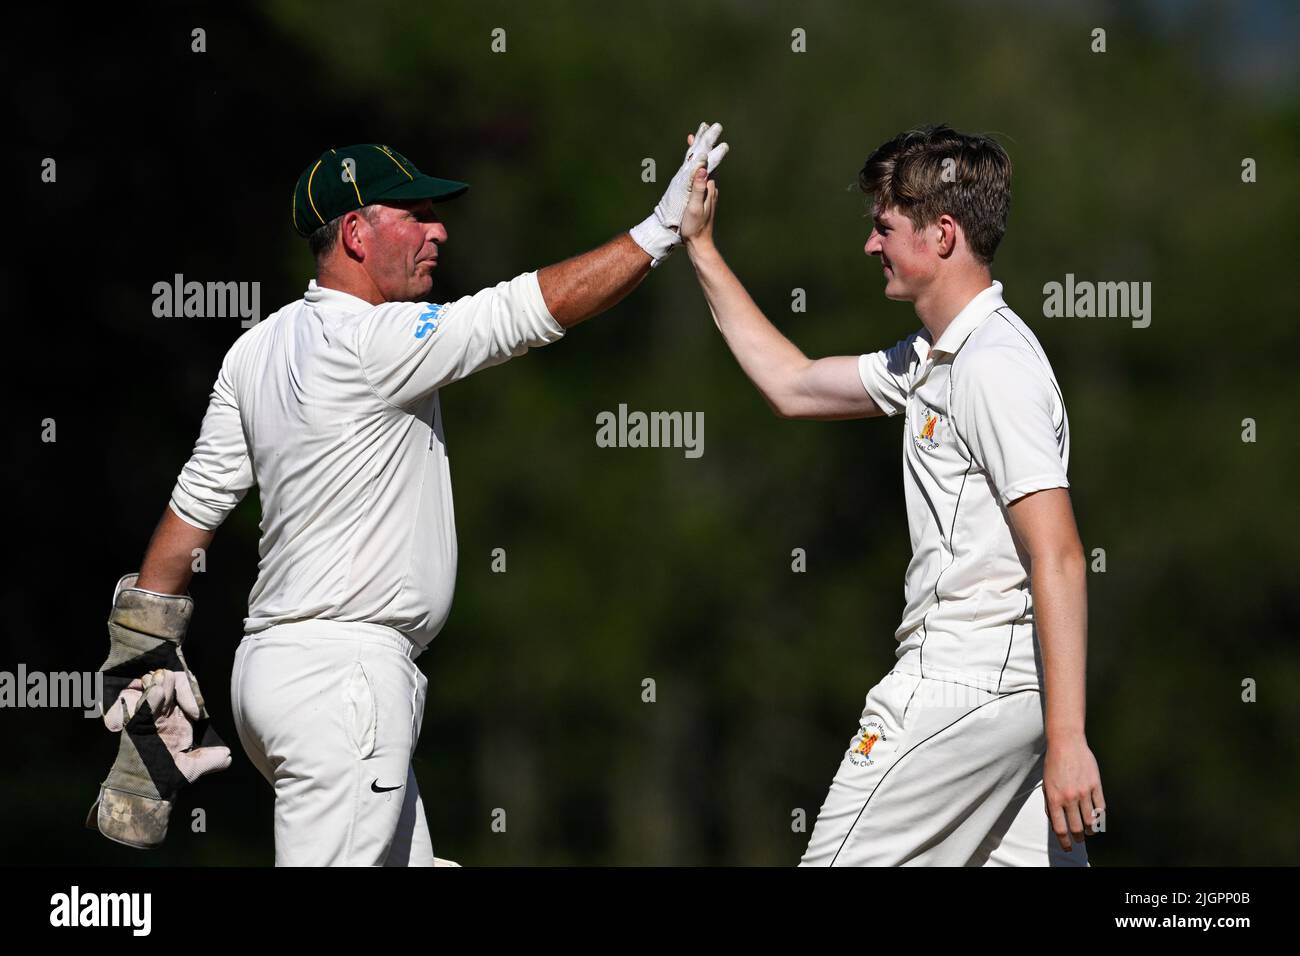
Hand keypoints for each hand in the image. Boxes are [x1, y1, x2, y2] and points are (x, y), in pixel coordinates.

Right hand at [629, 121, 728, 265]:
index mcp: (708, 188)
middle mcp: (710, 188)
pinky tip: (695, 170)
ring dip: (700, 157)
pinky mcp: (703, 199)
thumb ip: (699, 188)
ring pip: (704, 170)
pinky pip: (700, 178)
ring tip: (696, 145)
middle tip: (699, 132)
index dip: (702, 146)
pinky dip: (697, 169)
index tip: (699, 132)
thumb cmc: (695, 228)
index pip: (707, 162)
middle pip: (707, 163)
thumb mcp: (695, 208)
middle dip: (702, 147)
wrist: (700, 244)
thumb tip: (704, 168)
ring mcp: (707, 194)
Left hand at [1043, 733, 1105, 851]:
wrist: (1066, 743)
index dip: (1064, 841)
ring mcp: (1084, 792)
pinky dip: (1099, 816)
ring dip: (1090, 830)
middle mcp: (1069, 797)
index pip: (1060, 828)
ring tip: (1089, 832)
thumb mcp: (1046, 785)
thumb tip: (1056, 823)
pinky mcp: (1095, 785)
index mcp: (1054, 798)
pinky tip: (1097, 819)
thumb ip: (1050, 805)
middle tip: (1079, 840)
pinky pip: (1100, 807)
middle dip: (1078, 837)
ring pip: (1091, 820)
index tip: (1067, 847)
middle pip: (1077, 827)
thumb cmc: (1054, 764)